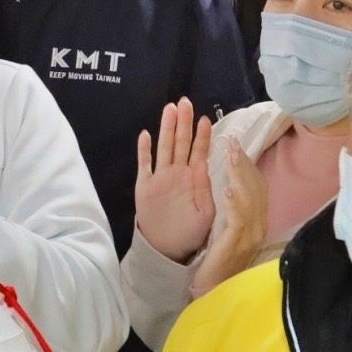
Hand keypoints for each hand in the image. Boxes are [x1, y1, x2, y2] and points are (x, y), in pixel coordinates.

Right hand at [133, 98, 213, 261]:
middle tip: (185, 102)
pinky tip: (144, 134)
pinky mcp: (145, 186)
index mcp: (194, 178)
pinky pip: (144, 165)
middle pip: (181, 142)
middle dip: (184, 122)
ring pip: (164, 147)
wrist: (167, 249)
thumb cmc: (190, 232)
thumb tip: (206, 167)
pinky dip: (144, 151)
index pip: (199, 151)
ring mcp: (160, 177)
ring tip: (169, 109)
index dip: (202, 135)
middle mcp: (177, 173)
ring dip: (166, 129)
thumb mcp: (207, 213)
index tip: (206, 118)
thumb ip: (207, 190)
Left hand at [191, 139, 269, 298]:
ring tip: (231, 155)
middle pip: (255, 188)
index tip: (236, 146)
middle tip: (233, 142)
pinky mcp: (236, 246)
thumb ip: (232, 213)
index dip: (247, 166)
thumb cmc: (217, 263)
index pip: (256, 188)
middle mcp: (257, 226)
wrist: (215, 292)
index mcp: (255, 222)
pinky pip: (237, 221)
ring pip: (249, 199)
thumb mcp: (226, 232)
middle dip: (244, 163)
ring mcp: (250, 236)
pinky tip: (227, 189)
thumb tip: (231, 187)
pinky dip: (234, 203)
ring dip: (239, 175)